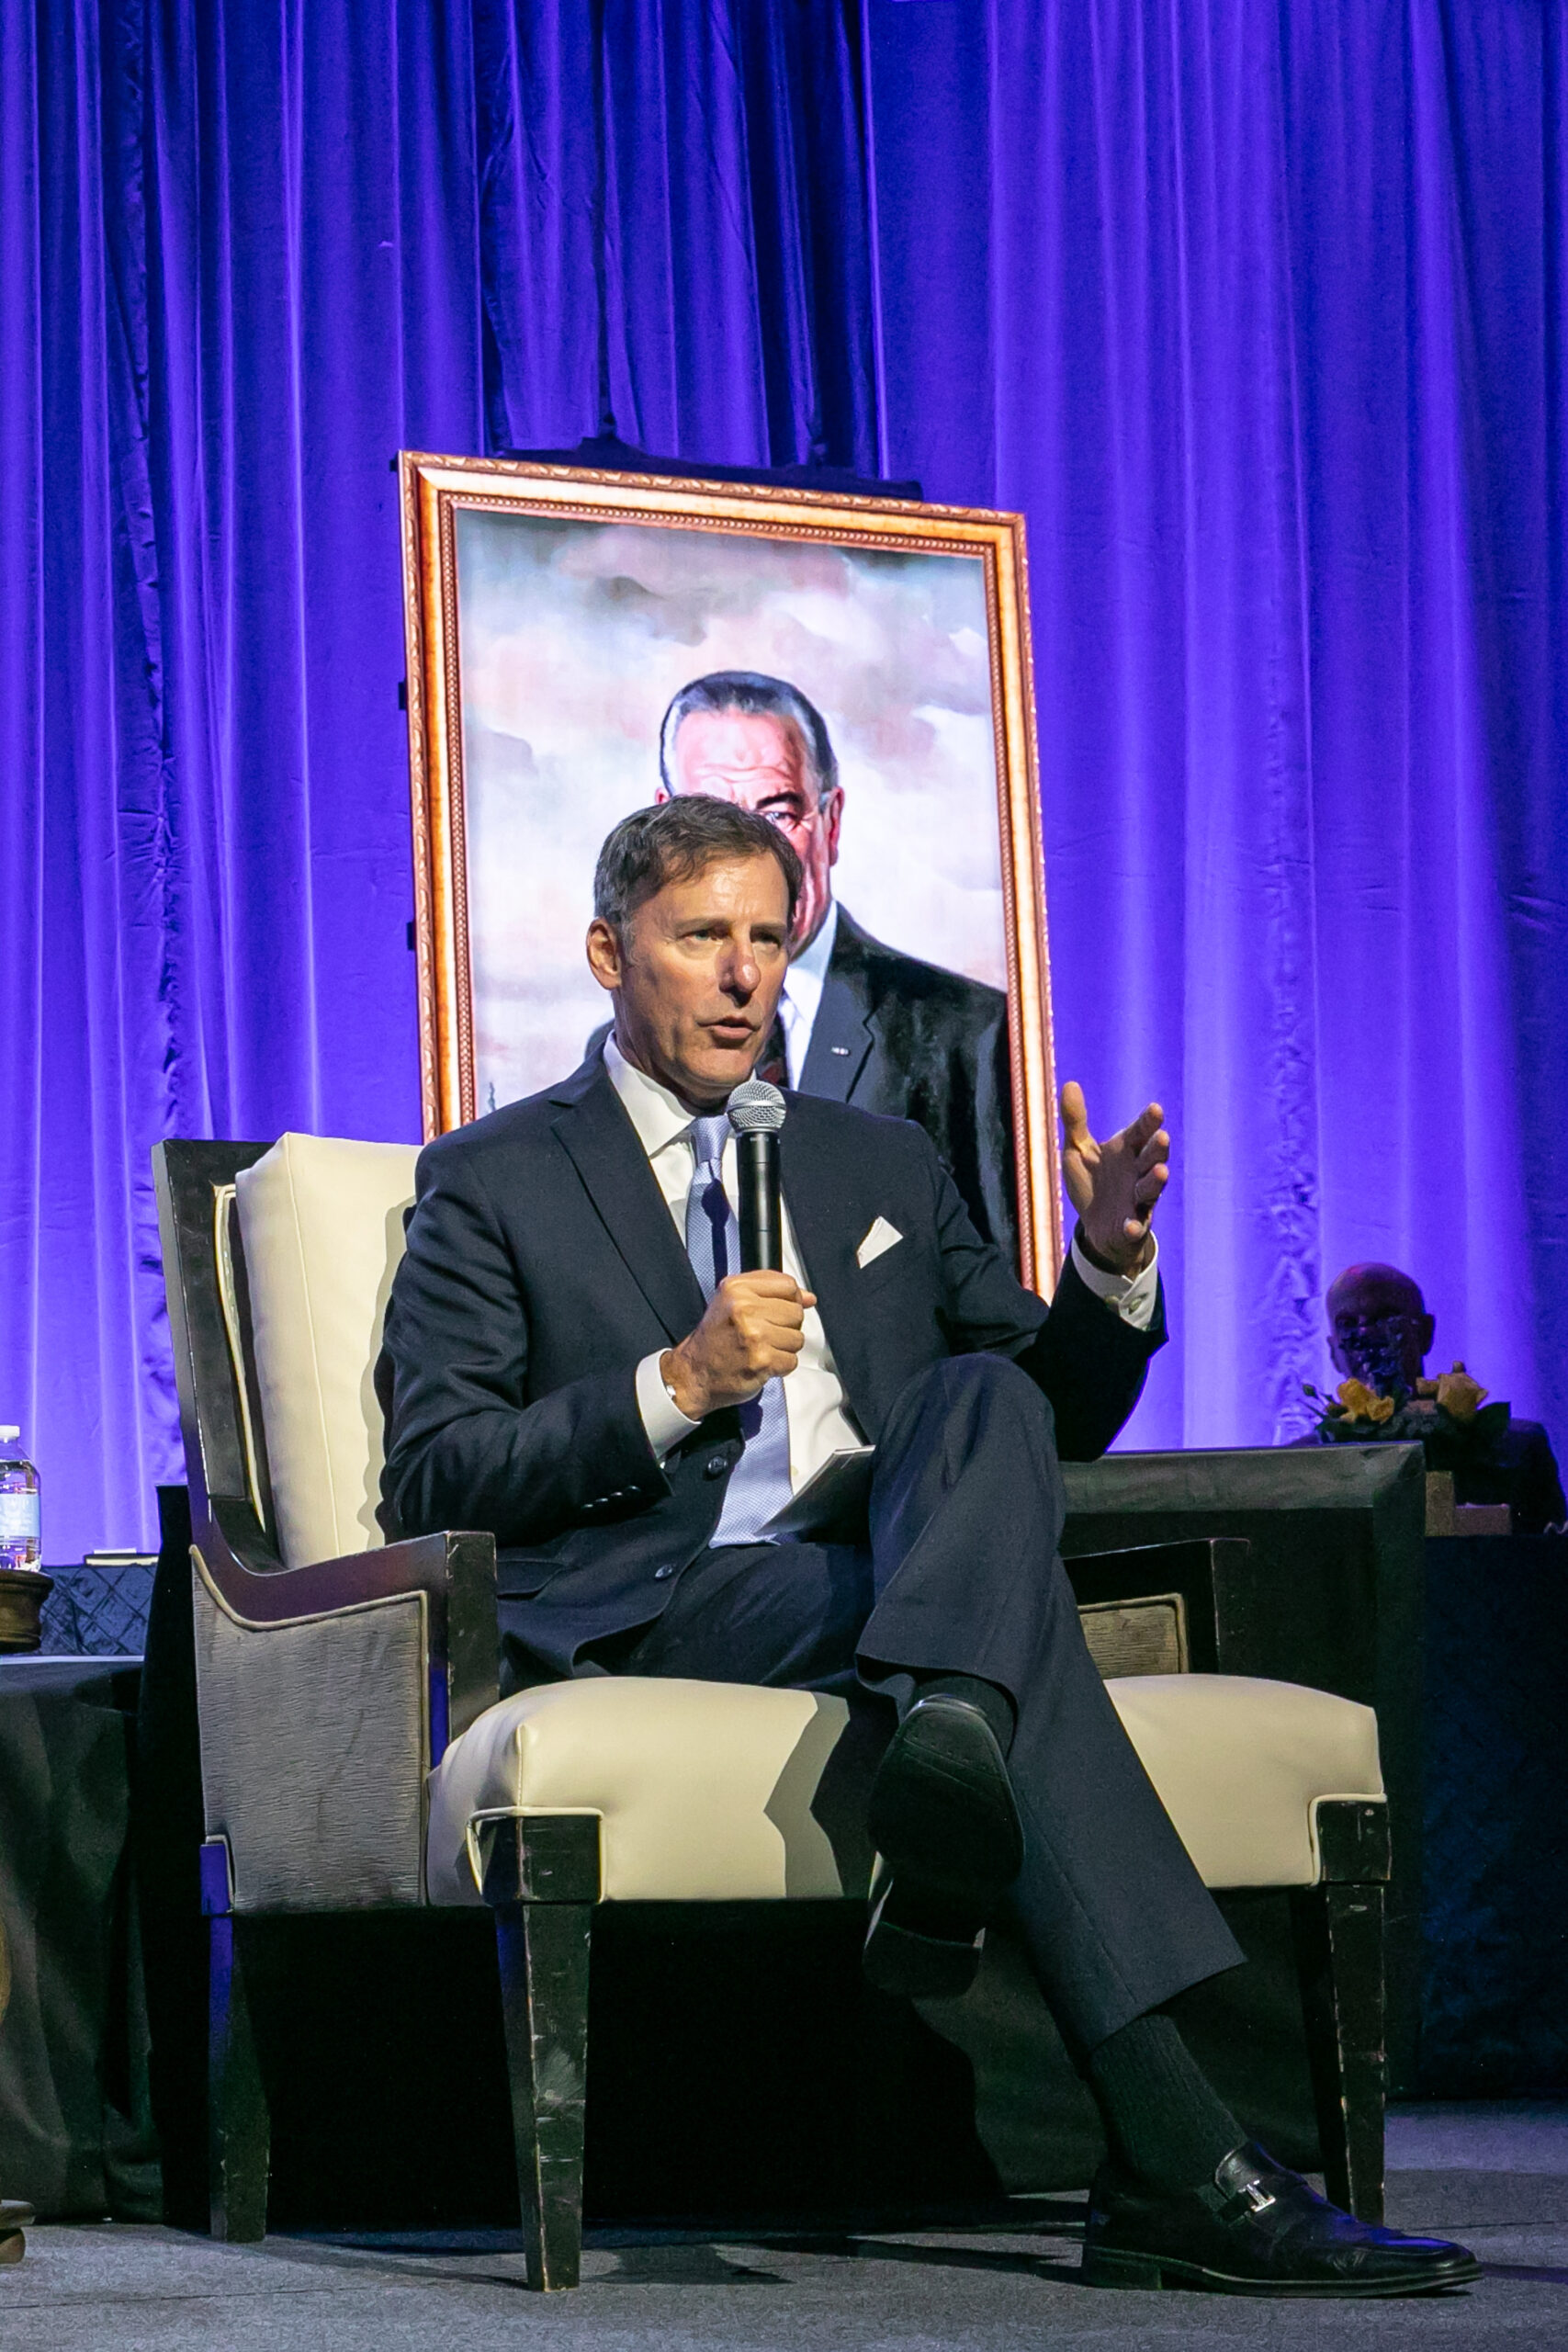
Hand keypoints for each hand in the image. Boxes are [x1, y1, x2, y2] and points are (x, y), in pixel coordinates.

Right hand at [662, 1272, 816, 1418]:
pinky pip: (792, 1361)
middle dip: (785, 1327)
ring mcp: (754, 1335)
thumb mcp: (732, 1302)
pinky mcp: (762, 1360)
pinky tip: (762, 1363)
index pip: (788, 1285)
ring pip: (797, 1338)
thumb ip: (771, 1293)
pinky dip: (780, 1366)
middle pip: (796, 1312)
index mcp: (736, 1289)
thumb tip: (808, 1298)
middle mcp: (744, 1308)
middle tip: (763, 1335)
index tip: (777, 1312)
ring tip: (761, 1349)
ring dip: (783, 1348)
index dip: (789, 1300)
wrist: (695, 1374)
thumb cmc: (715, 1339)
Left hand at [1059, 1080, 1168, 1274]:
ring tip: (1161, 1171)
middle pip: (1152, 1157)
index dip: (1149, 1122)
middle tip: (1162, 1137)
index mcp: (1127, 1150)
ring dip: (1155, 1181)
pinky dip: (1134, 1226)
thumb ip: (1075, 1120)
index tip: (1155, 1109)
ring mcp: (1138, 1200)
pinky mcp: (1132, 1226)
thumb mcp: (1078, 1150)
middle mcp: (1138, 1172)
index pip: (1141, 1132)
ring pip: (1151, 1189)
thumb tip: (1069, 1083)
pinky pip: (1136, 1226)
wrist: (1096, 1226)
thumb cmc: (1093, 1182)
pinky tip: (1131, 1226)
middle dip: (1158, 1148)